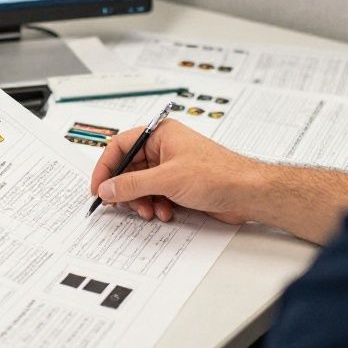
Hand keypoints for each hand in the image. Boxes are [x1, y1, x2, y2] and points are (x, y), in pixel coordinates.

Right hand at [90, 120, 263, 224]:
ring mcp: (172, 167)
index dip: (106, 168)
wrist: (248, 193)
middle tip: (121, 205)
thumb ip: (132, 184)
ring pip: (142, 185)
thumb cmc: (219, 174)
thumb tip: (107, 188)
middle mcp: (164, 148)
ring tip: (150, 211)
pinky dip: (156, 206)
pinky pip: (155, 195)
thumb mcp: (167, 179)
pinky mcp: (179, 184)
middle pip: (129, 169)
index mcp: (160, 134)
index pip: (120, 146)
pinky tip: (166, 213)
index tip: (98, 188)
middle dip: (126, 190)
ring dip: (142, 201)